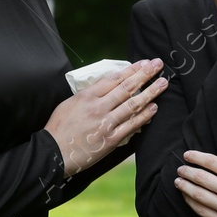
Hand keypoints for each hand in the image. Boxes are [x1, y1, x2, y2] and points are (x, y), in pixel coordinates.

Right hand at [43, 59, 166, 175]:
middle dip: (145, 75)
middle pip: (126, 88)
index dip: (131, 69)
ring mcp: (105, 123)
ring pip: (133, 104)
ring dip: (150, 92)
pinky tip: (154, 107)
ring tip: (163, 83)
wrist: (52, 153)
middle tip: (159, 65)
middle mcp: (97, 107)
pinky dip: (144, 115)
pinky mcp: (110, 139)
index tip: (144, 63)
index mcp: (86, 96)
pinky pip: (132, 125)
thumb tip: (107, 85)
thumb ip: (89, 94)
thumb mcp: (70, 104)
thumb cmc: (59, 128)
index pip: (114, 79)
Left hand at [176, 141, 216, 216]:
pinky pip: (201, 211)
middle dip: (187, 171)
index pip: (213, 162)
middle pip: (202, 178)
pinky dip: (190, 202)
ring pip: (199, 195)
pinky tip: (186, 195)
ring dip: (185, 186)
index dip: (197, 157)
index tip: (187, 155)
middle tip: (180, 169)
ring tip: (178, 181)